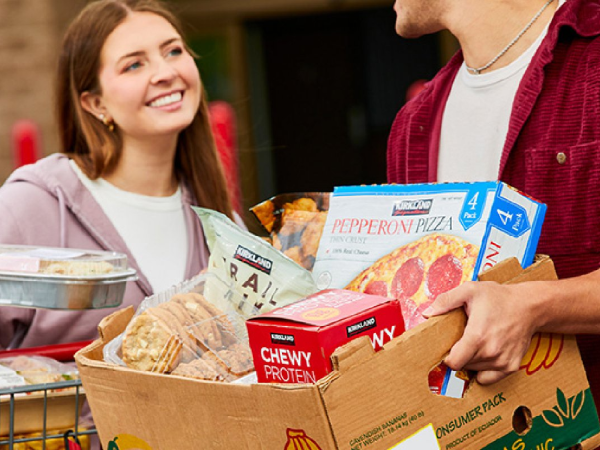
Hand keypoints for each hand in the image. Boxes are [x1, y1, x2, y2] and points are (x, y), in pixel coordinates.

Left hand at [423, 281, 537, 384]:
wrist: (529, 306)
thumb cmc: (498, 297)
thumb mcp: (469, 290)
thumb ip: (445, 301)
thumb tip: (427, 313)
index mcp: (477, 336)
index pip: (453, 363)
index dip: (447, 356)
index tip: (448, 346)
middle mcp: (490, 352)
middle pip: (463, 366)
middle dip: (459, 355)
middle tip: (464, 338)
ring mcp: (502, 362)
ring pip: (475, 371)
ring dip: (472, 361)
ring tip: (478, 342)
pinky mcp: (511, 367)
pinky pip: (489, 378)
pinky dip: (484, 370)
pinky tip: (486, 353)